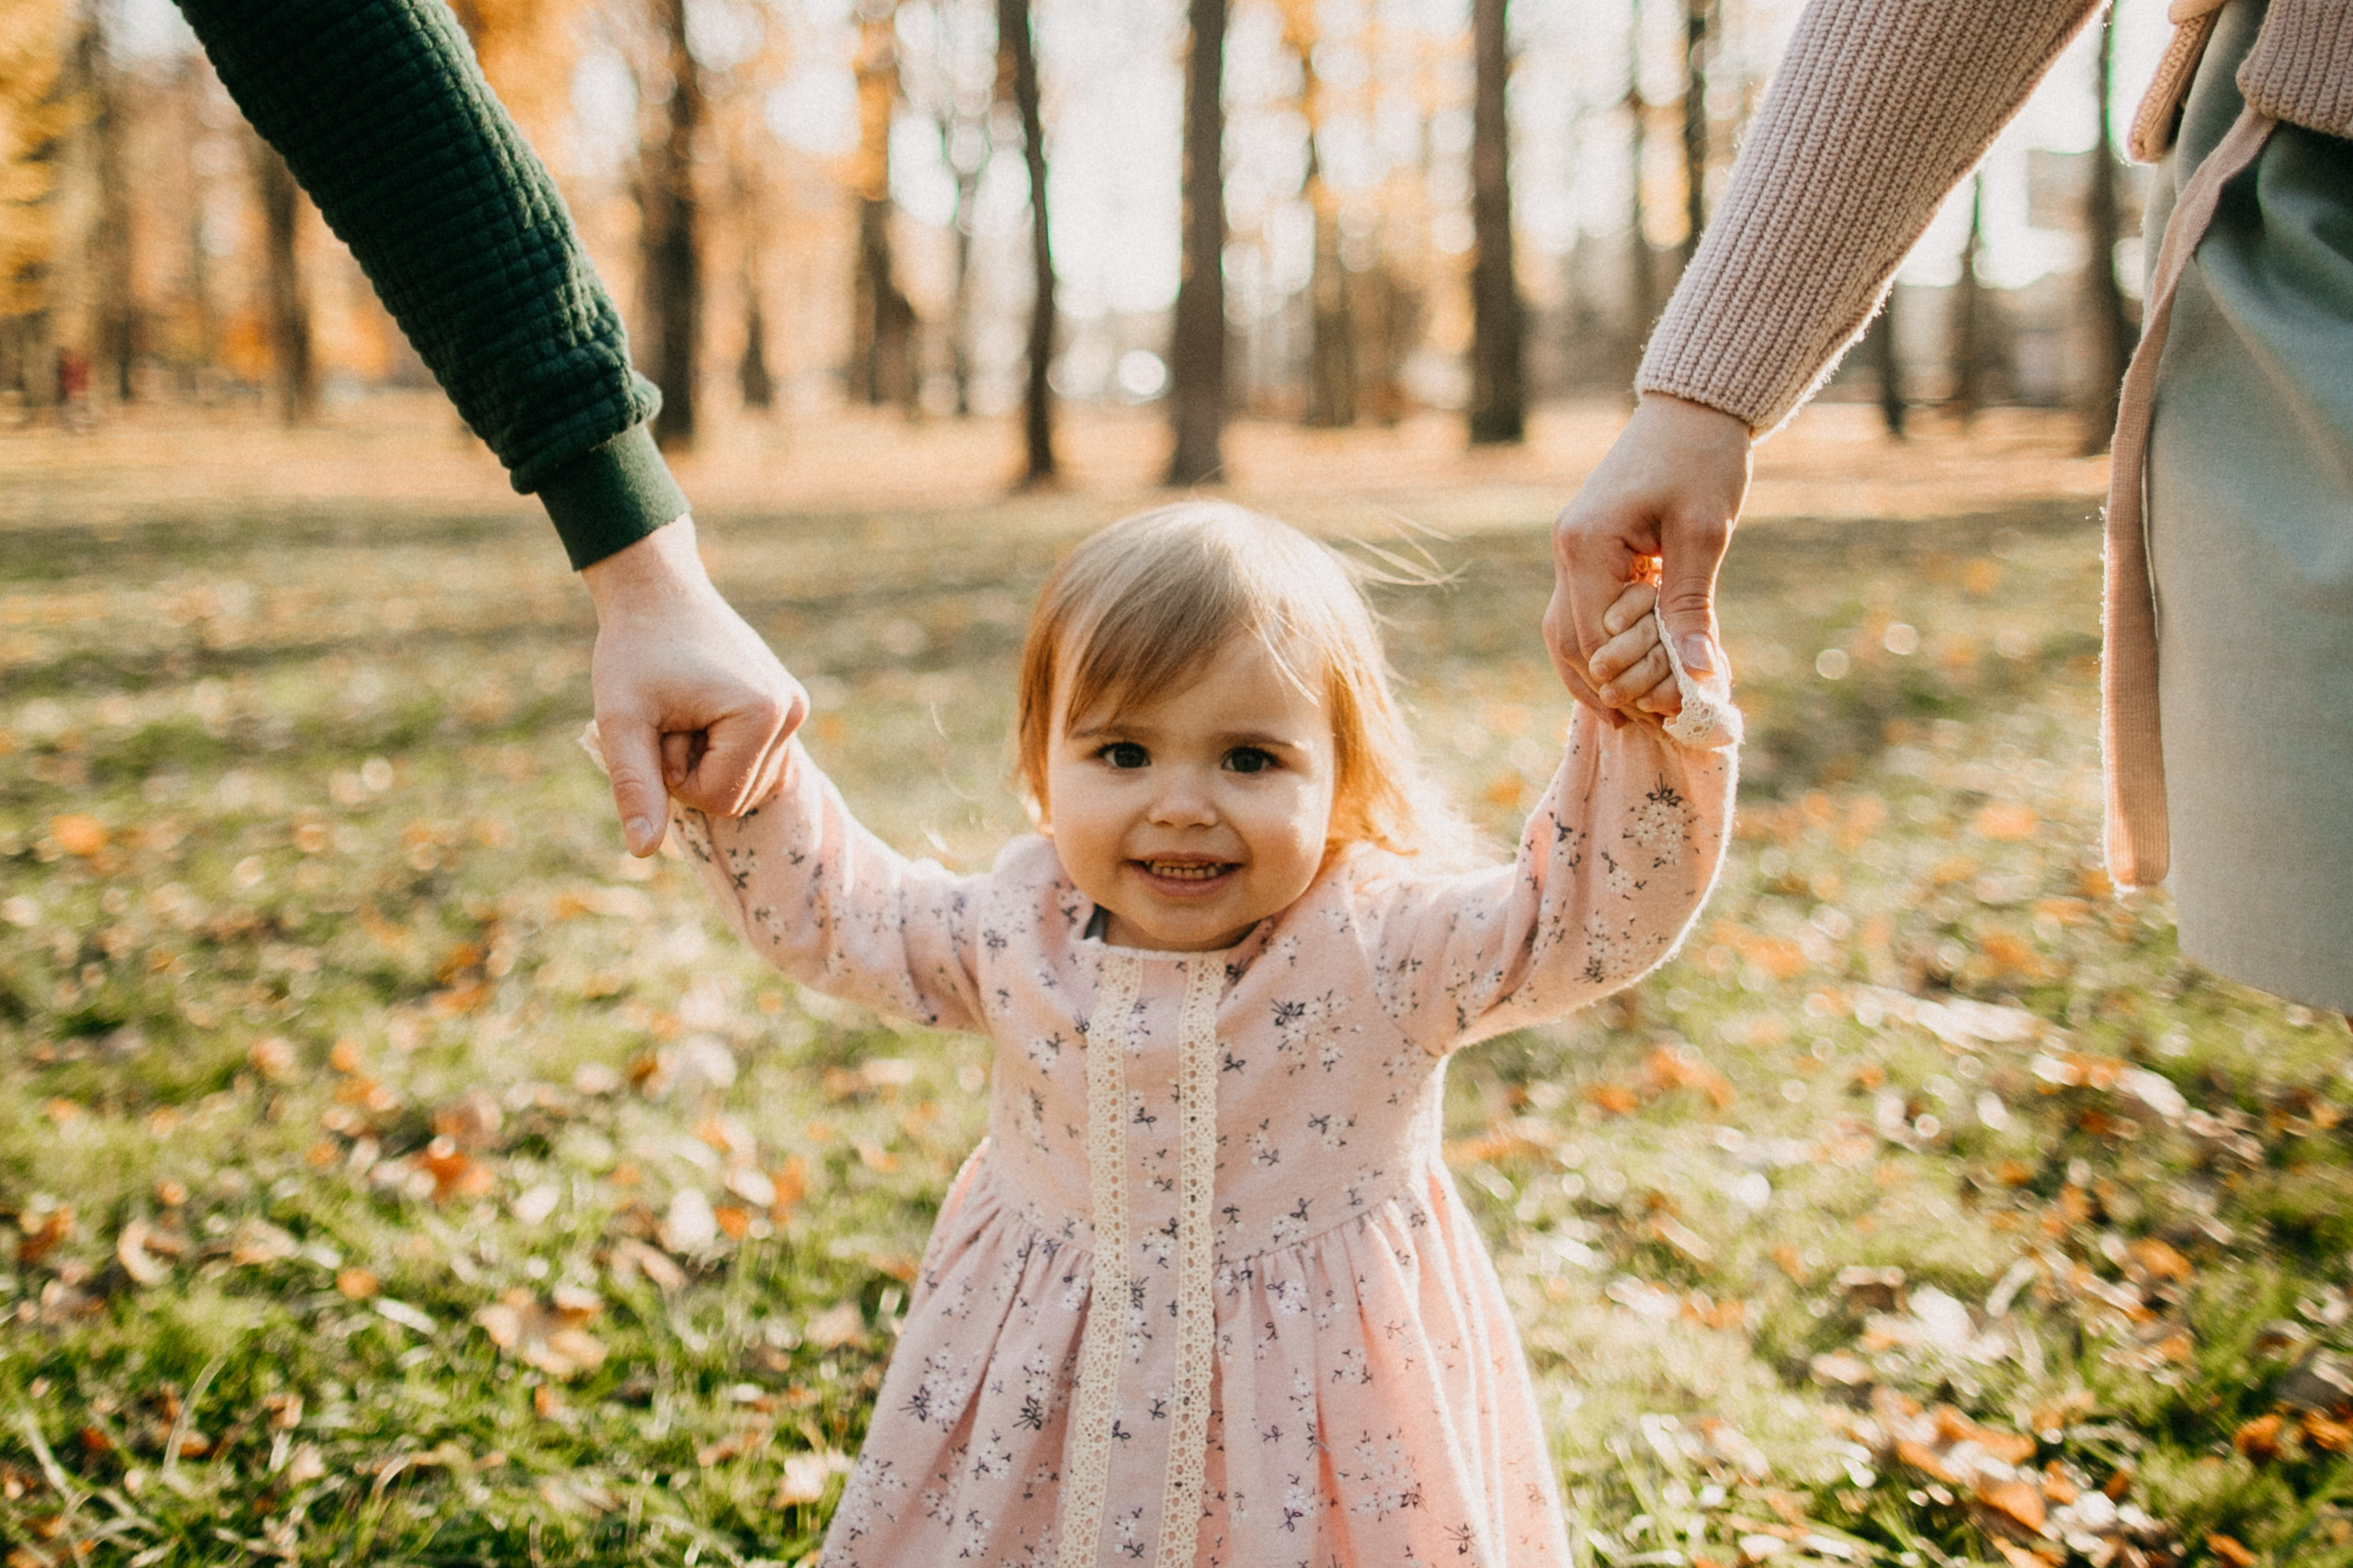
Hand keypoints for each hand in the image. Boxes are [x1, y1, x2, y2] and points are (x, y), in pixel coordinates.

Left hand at [581, 518, 807, 854]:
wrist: (656, 593)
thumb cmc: (634, 651)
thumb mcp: (622, 720)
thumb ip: (634, 785)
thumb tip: (643, 851)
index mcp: (764, 716)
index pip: (719, 800)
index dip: (674, 776)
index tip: (659, 724)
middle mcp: (793, 712)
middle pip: (738, 796)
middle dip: (691, 769)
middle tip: (669, 713)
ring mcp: (795, 709)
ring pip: (746, 784)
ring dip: (703, 759)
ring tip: (684, 708)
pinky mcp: (787, 705)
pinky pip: (753, 762)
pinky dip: (719, 750)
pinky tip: (701, 711)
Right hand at [1545, 393, 1751, 717]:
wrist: (1693, 408)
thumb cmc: (1703, 459)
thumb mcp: (1704, 533)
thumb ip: (1691, 604)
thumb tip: (1697, 672)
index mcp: (1588, 544)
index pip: (1595, 637)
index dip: (1631, 680)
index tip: (1675, 708)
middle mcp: (1568, 551)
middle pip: (1570, 642)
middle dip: (1608, 687)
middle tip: (1652, 722)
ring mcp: (1573, 549)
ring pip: (1566, 631)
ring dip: (1595, 674)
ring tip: (1627, 716)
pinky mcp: (1589, 548)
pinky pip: (1583, 610)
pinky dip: (1601, 645)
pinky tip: (1626, 671)